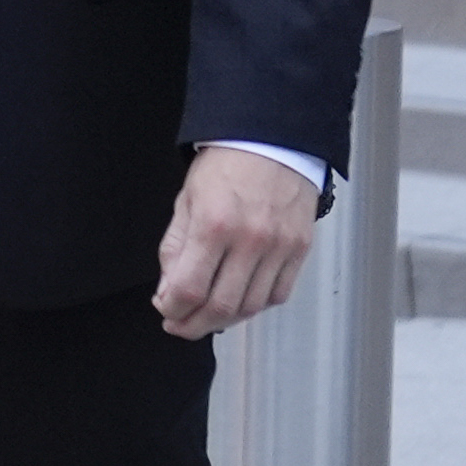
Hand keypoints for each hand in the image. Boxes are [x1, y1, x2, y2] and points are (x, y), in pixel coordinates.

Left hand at [153, 146, 315, 341]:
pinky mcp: (299, 248)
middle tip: (182, 325)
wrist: (272, 140)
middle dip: (194, 325)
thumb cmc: (227, 165)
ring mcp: (279, 246)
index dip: (172, 310)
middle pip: (220, 307)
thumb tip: (168, 292)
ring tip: (208, 316)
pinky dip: (257, 305)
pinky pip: (278, 294)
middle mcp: (249, 239)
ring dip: (224, 320)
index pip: (188, 289)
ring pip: (251, 307)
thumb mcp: (187, 201)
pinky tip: (240, 299)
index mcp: (214, 224)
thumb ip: (175, 249)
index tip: (166, 311)